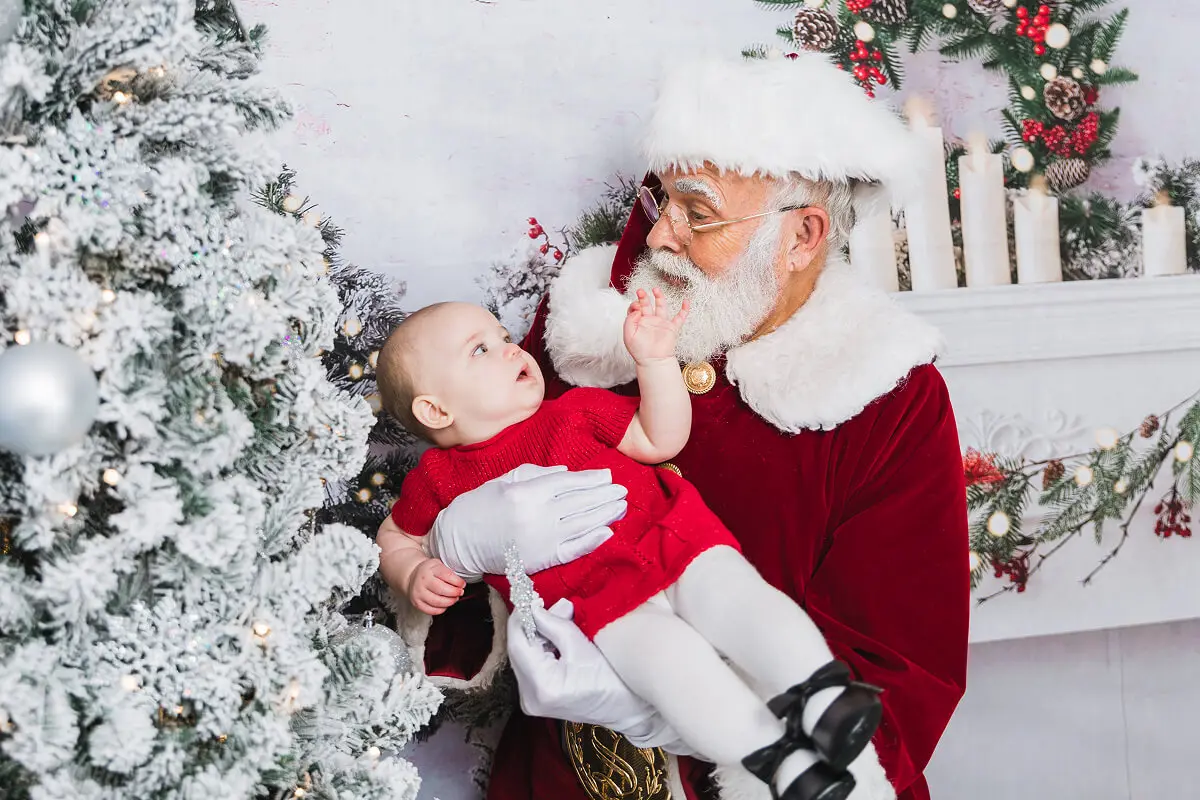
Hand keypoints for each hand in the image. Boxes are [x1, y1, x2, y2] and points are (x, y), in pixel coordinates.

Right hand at [407, 558, 465, 614]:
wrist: (412, 576)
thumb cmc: (429, 571)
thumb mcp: (438, 565)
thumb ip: (449, 572)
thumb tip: (461, 584)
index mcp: (430, 569)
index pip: (447, 575)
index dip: (458, 582)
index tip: (462, 584)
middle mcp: (423, 581)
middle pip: (442, 590)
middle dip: (455, 593)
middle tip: (460, 592)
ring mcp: (418, 593)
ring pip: (437, 602)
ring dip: (449, 602)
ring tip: (454, 599)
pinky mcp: (417, 603)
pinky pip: (431, 610)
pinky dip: (441, 609)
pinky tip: (445, 605)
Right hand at [428, 464, 626, 581]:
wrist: (460, 541)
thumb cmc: (481, 506)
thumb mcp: (505, 481)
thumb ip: (538, 474)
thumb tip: (568, 473)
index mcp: (526, 491)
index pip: (568, 483)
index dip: (591, 479)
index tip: (607, 476)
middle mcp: (536, 514)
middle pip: (580, 502)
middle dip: (604, 495)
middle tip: (622, 490)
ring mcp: (540, 539)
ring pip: (581, 524)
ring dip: (604, 515)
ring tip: (621, 507)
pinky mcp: (541, 559)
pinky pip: (573, 550)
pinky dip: (592, 541)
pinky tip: (607, 532)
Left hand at [507, 599, 701, 757]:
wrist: (627, 709)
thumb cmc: (612, 677)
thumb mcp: (582, 645)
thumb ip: (555, 624)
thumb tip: (536, 608)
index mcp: (543, 686)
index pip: (517, 644)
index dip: (521, 617)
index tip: (530, 597)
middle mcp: (530, 698)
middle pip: (518, 651)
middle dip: (531, 625)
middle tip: (549, 605)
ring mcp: (531, 702)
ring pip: (523, 658)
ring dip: (536, 636)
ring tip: (557, 619)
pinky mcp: (537, 700)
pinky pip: (530, 667)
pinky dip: (539, 649)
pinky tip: (554, 637)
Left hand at [623, 288, 688, 365]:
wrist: (653, 361)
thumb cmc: (639, 350)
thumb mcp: (628, 334)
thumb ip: (630, 320)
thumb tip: (638, 309)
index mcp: (639, 322)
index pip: (636, 309)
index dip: (634, 305)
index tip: (635, 307)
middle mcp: (650, 321)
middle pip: (647, 305)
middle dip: (643, 297)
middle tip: (641, 290)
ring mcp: (661, 324)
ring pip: (662, 307)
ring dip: (660, 298)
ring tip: (656, 289)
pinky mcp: (672, 328)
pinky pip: (680, 318)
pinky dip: (684, 310)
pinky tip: (686, 301)